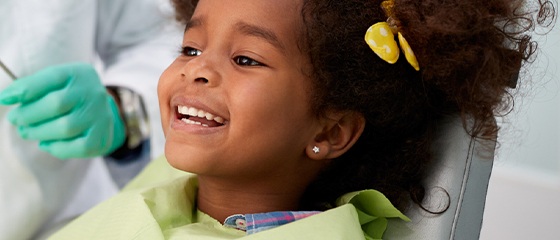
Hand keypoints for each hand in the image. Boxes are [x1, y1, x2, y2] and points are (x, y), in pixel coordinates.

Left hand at [0, 63, 125, 158]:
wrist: (101, 111)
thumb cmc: (69, 95)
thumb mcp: (55, 83)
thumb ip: (32, 86)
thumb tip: (6, 97)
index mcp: (79, 74)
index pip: (51, 77)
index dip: (25, 89)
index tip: (5, 98)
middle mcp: (93, 93)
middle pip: (56, 104)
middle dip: (29, 114)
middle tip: (15, 119)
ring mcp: (100, 115)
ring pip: (65, 128)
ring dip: (39, 132)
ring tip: (27, 132)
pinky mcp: (102, 137)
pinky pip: (78, 147)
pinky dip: (57, 148)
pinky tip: (46, 144)